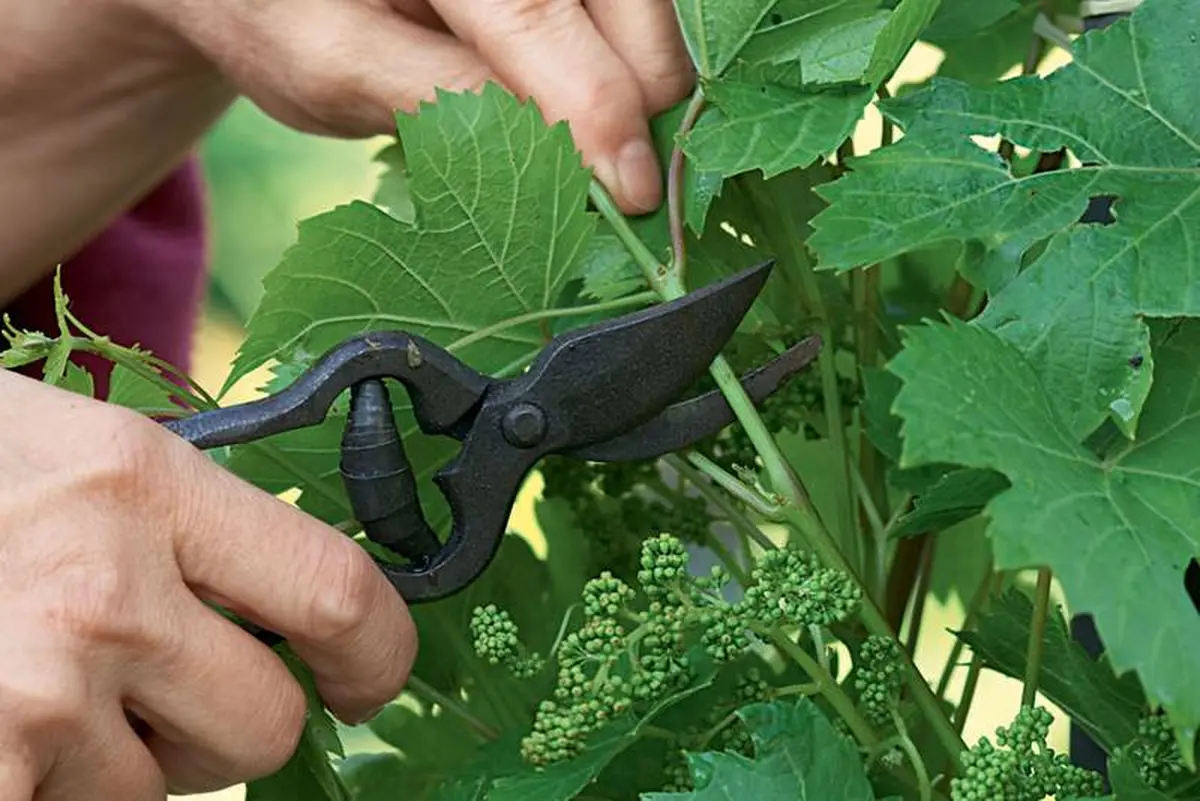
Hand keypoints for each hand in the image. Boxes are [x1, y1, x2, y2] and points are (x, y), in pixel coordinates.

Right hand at [0, 370, 415, 797]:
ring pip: (155, 791)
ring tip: (37, 684)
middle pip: (262, 725)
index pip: (336, 593)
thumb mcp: (74, 451)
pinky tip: (21, 729)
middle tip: (167, 690)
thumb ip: (189, 523)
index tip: (367, 674)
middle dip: (230, 726)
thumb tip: (295, 602)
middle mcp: (101, 590)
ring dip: (120, 762)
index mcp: (144, 484)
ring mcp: (34, 691)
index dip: (377, 653)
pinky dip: (60, 789)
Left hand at [144, 0, 695, 213]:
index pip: (535, 15)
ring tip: (619, 153)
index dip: (595, 108)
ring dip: (646, 81)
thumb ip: (437, 99)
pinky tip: (608, 115)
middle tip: (632, 187)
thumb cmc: (286, 14)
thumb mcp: (332, 64)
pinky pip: (623, 8)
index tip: (631, 192)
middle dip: (642, 95)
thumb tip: (554, 153)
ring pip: (641, 3)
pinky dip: (629, 64)